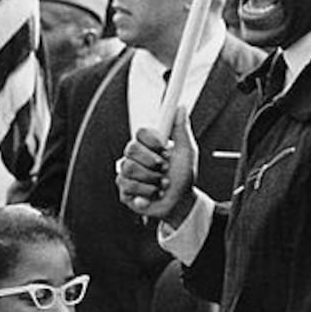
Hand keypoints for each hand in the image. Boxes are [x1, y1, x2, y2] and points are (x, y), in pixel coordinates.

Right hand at [116, 107, 196, 223]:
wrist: (180, 203)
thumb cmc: (183, 178)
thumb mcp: (186, 152)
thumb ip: (181, 129)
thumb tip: (181, 107)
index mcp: (149, 146)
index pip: (140, 132)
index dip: (151, 140)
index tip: (164, 148)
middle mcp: (136, 158)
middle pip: (131, 149)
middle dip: (152, 162)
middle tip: (164, 168)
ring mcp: (128, 174)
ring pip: (129, 169)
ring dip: (152, 179)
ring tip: (161, 184)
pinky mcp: (124, 191)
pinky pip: (128, 186)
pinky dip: (146, 192)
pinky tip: (153, 195)